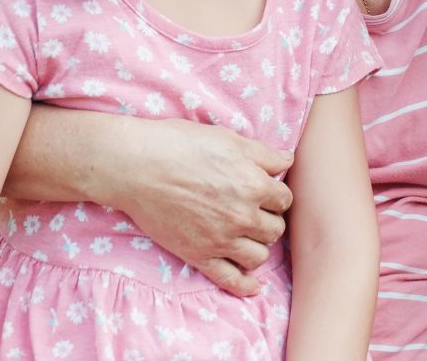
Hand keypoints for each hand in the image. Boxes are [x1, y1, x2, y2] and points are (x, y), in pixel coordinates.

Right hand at [100, 118, 295, 295]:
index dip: (276, 195)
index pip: (284, 200)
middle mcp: (243, 216)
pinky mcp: (200, 256)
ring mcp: (221, 240)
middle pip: (275, 229)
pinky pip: (231, 279)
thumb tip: (287, 161)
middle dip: (269, 220)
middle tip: (255, 213)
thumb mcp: (229, 139)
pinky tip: (253, 286)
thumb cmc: (182, 145)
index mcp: (253, 185)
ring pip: (259, 256)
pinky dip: (245, 286)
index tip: (265, 193)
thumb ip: (263, 153)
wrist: (138, 167)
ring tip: (248, 237)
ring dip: (258, 247)